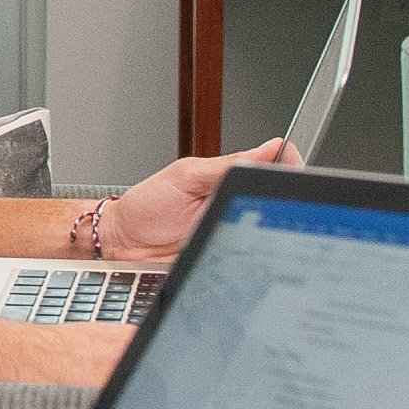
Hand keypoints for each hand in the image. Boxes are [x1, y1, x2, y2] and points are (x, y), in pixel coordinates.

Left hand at [92, 140, 287, 261]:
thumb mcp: (185, 177)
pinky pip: (250, 258)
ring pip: (268, 230)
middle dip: (276, 200)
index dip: (286, 164)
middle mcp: (235, 204)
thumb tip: (268, 149)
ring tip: (232, 224)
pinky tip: (231, 247)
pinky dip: (248, 253)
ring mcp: (234, 232)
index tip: (286, 164)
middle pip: (278, 199)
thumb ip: (225, 166)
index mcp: (228, 178)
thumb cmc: (146, 208)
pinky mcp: (228, 259)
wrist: (122, 244)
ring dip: (260, 228)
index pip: (274, 165)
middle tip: (255, 200)